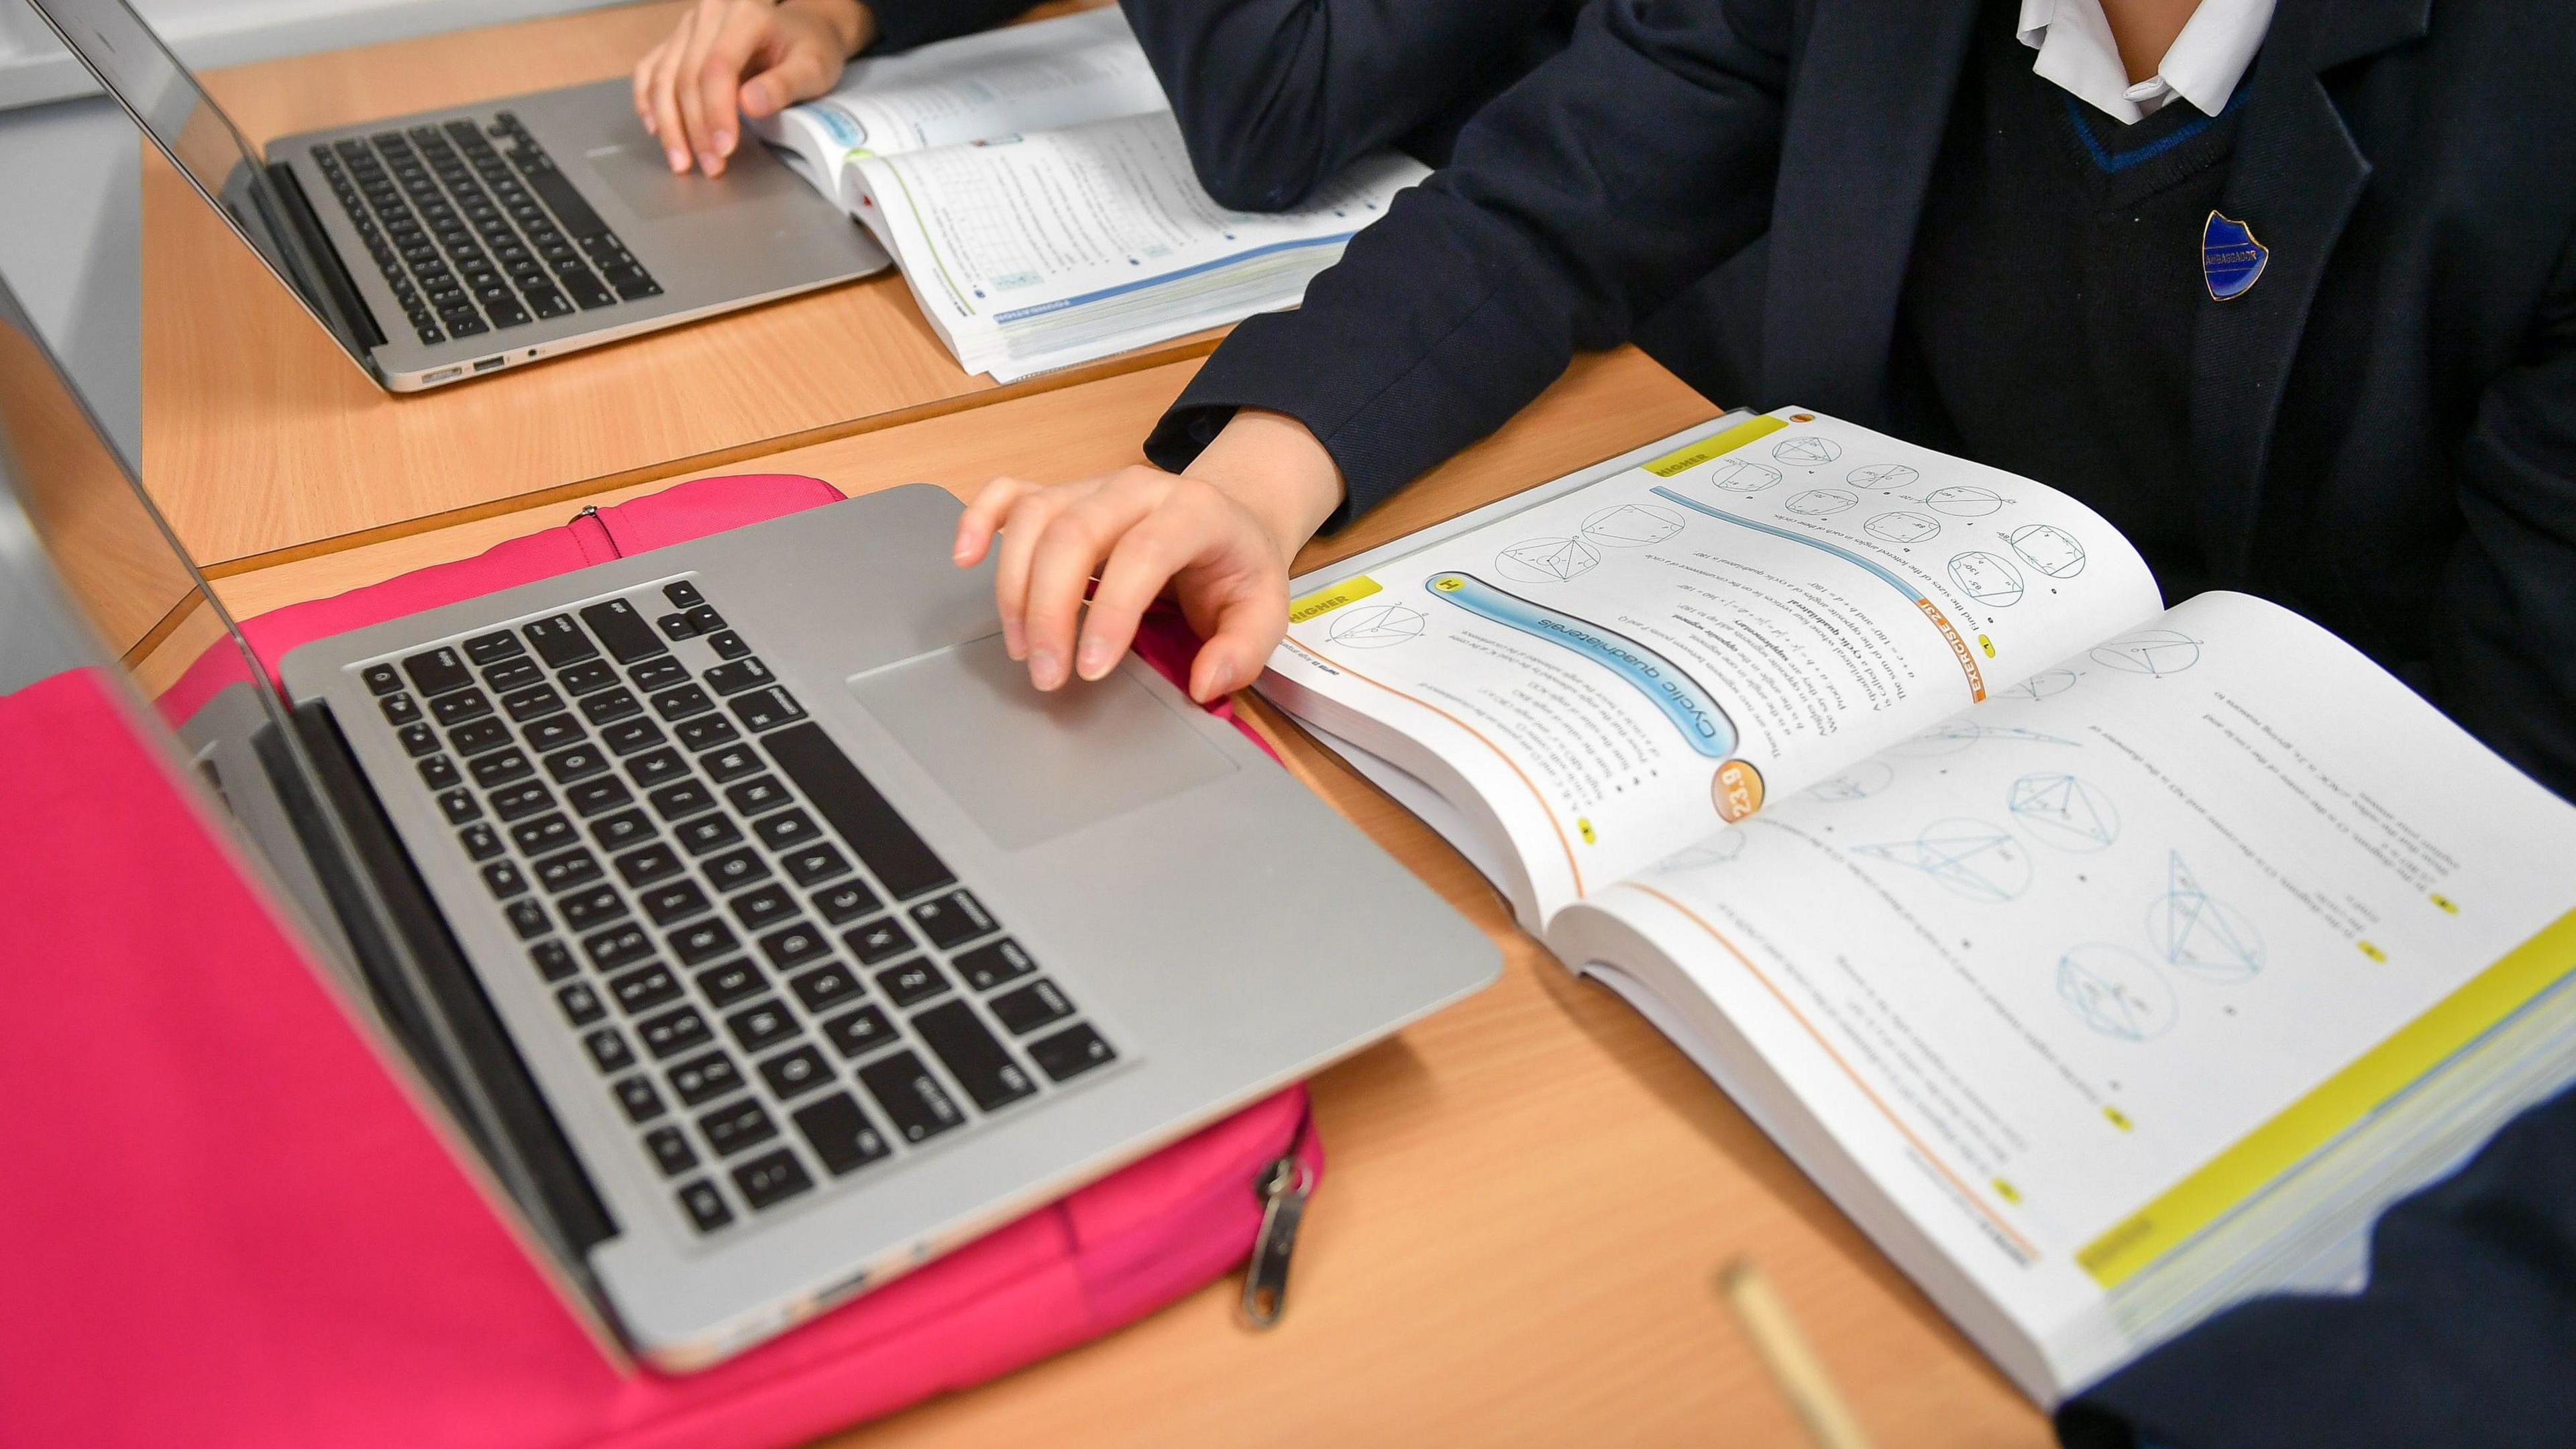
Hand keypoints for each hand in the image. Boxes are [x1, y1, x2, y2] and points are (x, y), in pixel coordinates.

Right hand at [633, 0, 872, 175]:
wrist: (801, 31)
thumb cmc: (809, 49)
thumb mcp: (813, 68)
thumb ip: (784, 85)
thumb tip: (749, 105)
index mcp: (745, 13)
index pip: (718, 67)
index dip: (717, 112)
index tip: (725, 149)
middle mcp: (709, 14)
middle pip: (686, 75)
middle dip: (695, 128)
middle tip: (711, 166)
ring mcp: (688, 26)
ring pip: (663, 77)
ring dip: (669, 124)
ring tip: (682, 161)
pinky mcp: (677, 41)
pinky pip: (650, 70)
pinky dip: (648, 101)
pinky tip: (655, 129)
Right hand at [952, 410, 1345, 701]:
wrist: (1231, 520)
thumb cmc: (1238, 568)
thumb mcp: (1266, 611)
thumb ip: (1243, 649)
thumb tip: (1203, 682)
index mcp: (1194, 511)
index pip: (1142, 552)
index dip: (1111, 611)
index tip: (1091, 669)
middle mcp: (1137, 489)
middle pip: (1074, 532)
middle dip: (1049, 609)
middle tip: (1046, 673)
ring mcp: (1094, 487)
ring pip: (1035, 517)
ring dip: (1015, 586)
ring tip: (1022, 648)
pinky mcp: (1064, 497)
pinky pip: (1009, 492)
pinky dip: (980, 519)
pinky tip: (965, 557)